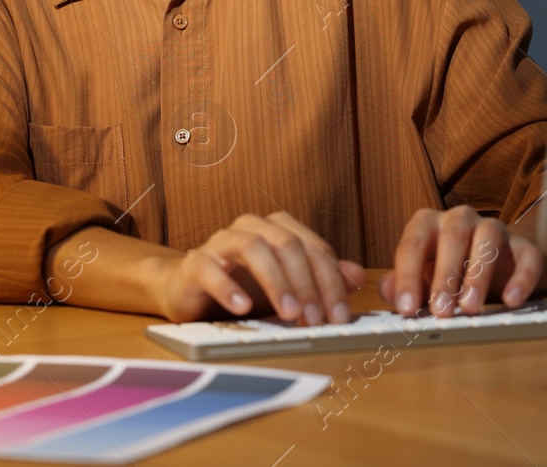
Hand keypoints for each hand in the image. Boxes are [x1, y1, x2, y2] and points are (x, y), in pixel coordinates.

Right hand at [157, 211, 363, 324]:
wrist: (189, 290)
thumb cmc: (243, 286)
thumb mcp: (288, 287)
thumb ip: (321, 279)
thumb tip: (357, 276)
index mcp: (278, 229)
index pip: (314, 248)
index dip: (331, 282)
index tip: (339, 316)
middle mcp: (251, 227)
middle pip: (287, 244)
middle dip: (306, 283)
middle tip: (315, 319)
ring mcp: (221, 242)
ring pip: (253, 247)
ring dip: (275, 281)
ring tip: (288, 314)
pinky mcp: (195, 262)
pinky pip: (211, 268)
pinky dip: (229, 287)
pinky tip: (243, 308)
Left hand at [380, 205, 543, 317]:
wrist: (498, 270)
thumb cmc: (449, 274)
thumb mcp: (423, 280)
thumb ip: (403, 284)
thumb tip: (389, 289)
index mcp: (430, 224)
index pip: (413, 243)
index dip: (408, 276)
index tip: (407, 308)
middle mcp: (461, 219)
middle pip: (452, 237)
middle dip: (444, 276)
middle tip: (440, 311)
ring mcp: (495, 229)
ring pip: (488, 239)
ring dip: (478, 275)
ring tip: (471, 308)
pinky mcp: (524, 247)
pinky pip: (527, 257)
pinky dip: (521, 278)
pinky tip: (512, 301)